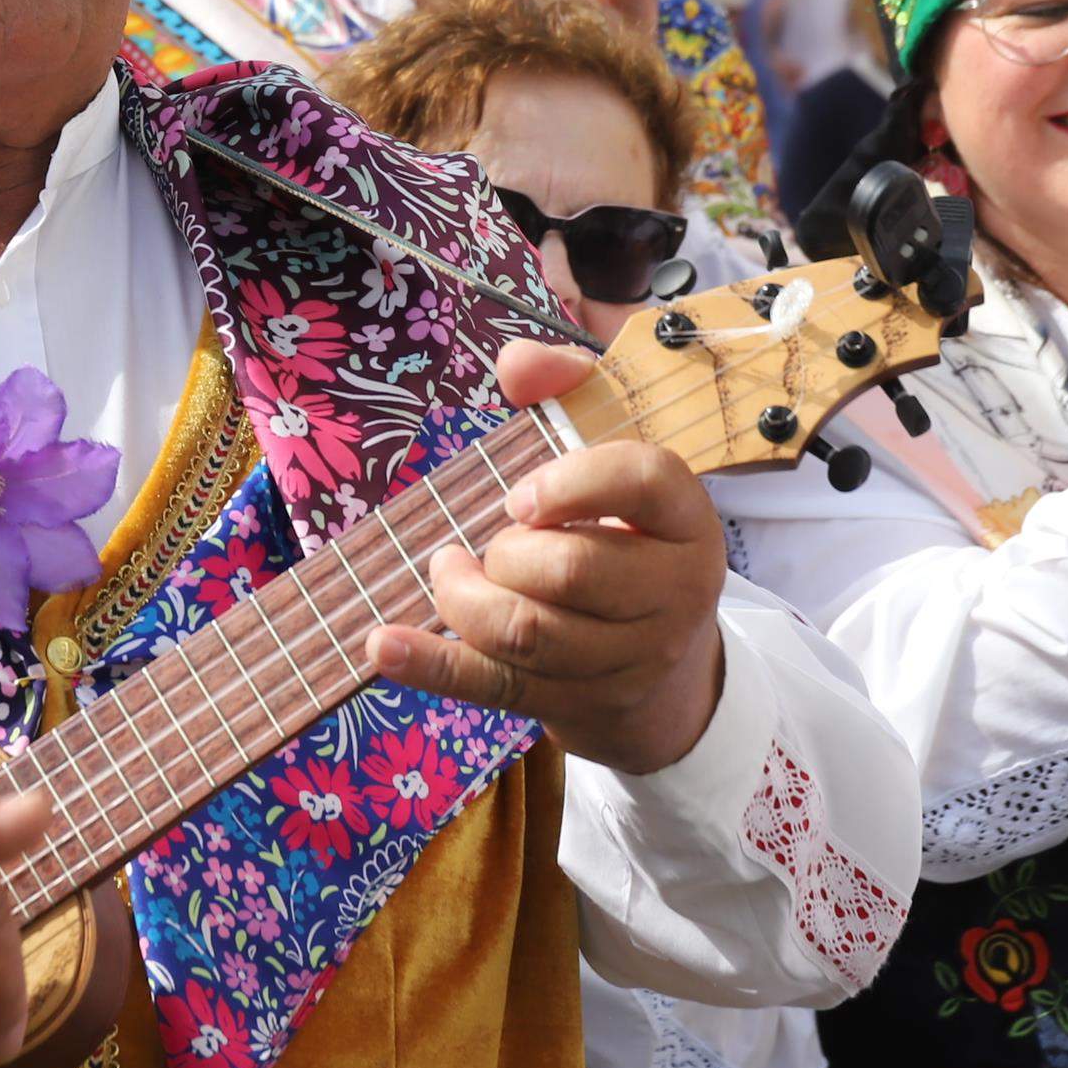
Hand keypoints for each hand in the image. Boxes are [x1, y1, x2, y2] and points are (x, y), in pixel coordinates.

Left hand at [362, 342, 729, 774]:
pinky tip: (382, 643)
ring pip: (529, 634)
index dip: (573, 479)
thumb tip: (516, 363)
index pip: (644, 482)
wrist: (666, 665)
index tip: (523, 492)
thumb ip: (567, 389)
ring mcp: (629, 659)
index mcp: (686, 520)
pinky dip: (430, 663)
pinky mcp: (578, 704)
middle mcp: (672, 594)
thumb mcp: (614, 457)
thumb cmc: (624, 534)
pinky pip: (494, 685)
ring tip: (450, 572)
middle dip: (508, 552)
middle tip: (494, 542)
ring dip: (464, 598)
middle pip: (572, 571)